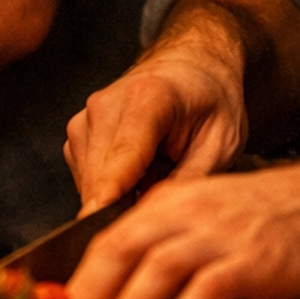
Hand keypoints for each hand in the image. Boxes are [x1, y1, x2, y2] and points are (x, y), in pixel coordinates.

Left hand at [63, 158, 299, 298]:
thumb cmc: (272, 220)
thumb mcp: (210, 220)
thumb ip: (173, 251)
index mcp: (172, 203)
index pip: (109, 238)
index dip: (81, 279)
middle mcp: (189, 213)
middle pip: (121, 249)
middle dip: (91, 295)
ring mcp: (221, 235)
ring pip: (156, 268)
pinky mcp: (253, 260)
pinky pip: (207, 288)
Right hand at [64, 7, 249, 212]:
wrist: (192, 65)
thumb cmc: (211, 101)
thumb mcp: (221, 143)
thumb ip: (189, 180)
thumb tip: (158, 221)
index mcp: (147, 99)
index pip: (121, 160)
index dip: (111, 201)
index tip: (101, 233)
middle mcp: (105, 105)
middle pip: (99, 178)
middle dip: (122, 212)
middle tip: (158, 226)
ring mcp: (86, 117)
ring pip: (89, 183)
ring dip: (118, 199)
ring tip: (156, 186)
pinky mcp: (78, 132)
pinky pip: (87, 177)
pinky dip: (110, 189)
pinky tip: (140, 179)